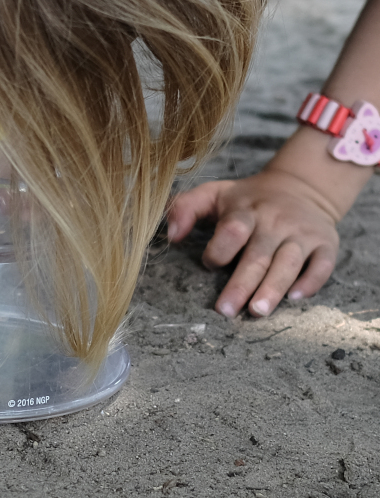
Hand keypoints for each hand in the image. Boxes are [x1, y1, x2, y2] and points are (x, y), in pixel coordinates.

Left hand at [167, 167, 339, 317]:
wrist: (302, 186)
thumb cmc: (249, 199)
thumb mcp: (215, 194)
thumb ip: (186, 208)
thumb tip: (171, 235)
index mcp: (246, 210)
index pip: (232, 230)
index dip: (219, 250)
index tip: (208, 265)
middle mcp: (275, 221)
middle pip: (258, 255)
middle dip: (241, 284)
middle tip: (226, 310)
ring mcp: (302, 233)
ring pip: (288, 263)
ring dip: (273, 288)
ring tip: (257, 311)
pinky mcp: (325, 243)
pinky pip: (322, 265)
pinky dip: (311, 282)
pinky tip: (295, 298)